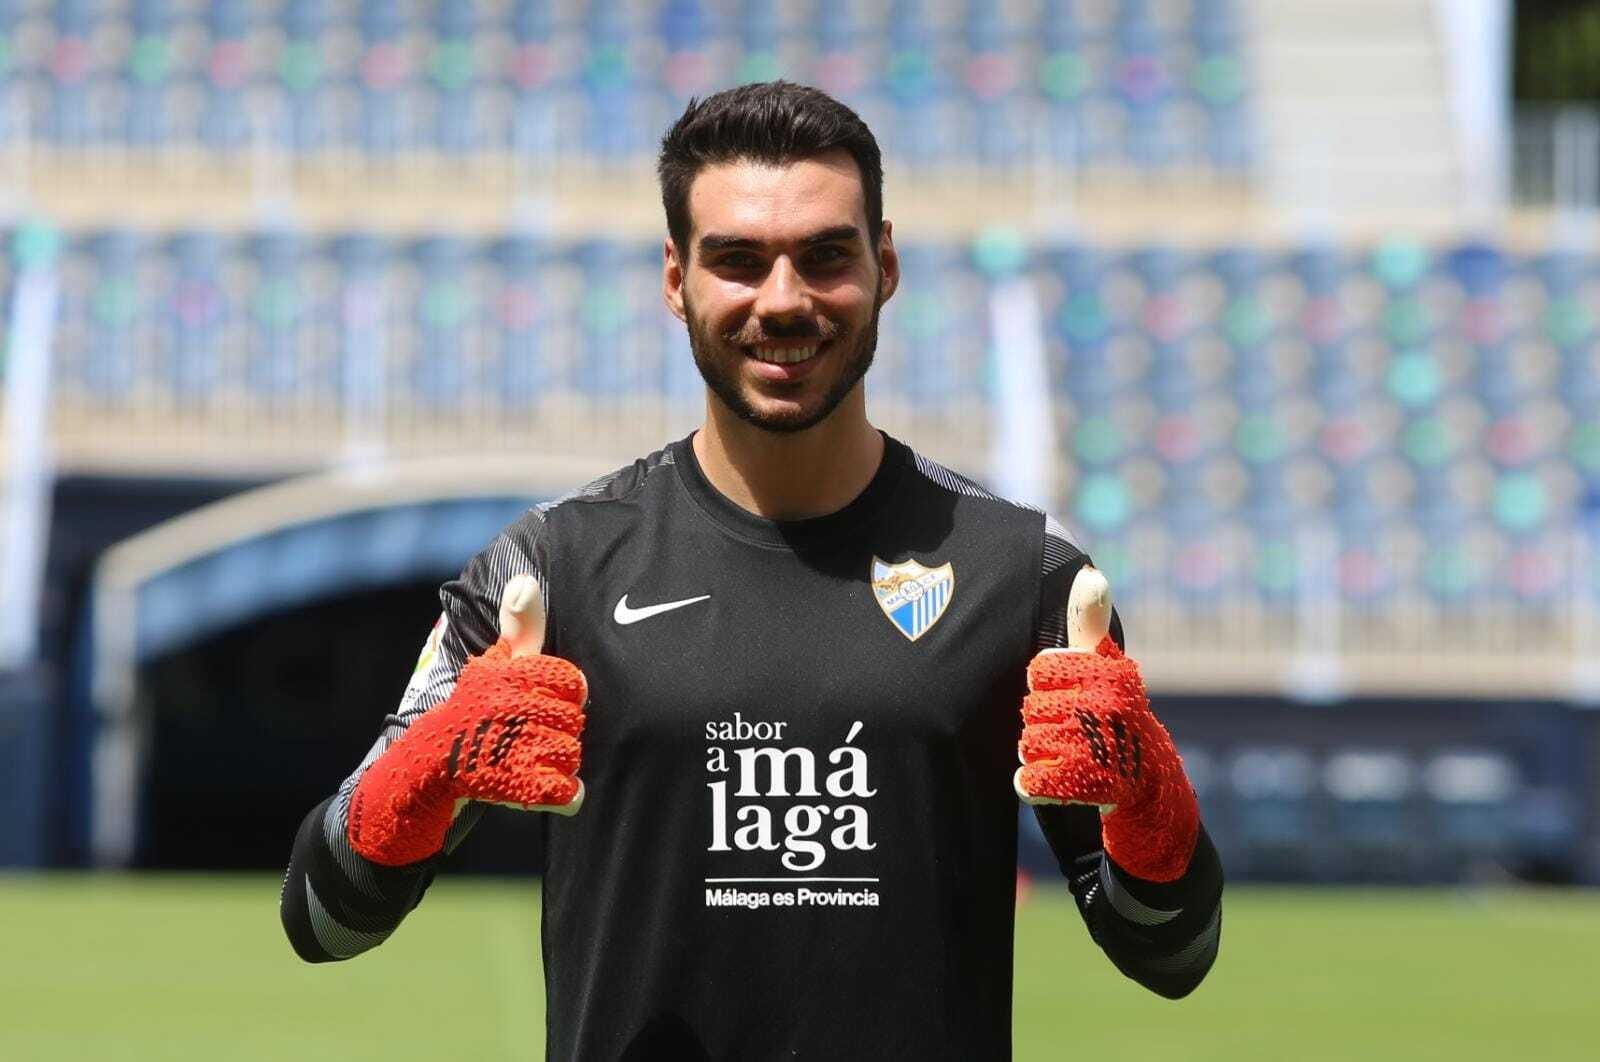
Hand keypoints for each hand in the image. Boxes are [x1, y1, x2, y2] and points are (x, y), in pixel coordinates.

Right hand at [348, 574, 587, 866]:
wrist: (419, 773)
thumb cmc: (469, 714)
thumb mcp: (493, 667)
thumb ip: (518, 627)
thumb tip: (524, 580)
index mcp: (504, 674)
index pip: (572, 681)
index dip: (567, 696)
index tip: (545, 704)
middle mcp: (502, 705)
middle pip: (574, 721)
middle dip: (563, 733)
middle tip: (533, 738)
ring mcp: (502, 747)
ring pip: (570, 754)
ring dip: (562, 764)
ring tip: (534, 761)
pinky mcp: (502, 785)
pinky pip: (560, 790)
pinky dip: (565, 795)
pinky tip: (555, 791)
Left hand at [1013, 567, 1198, 882]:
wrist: (1150, 788)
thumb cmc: (1114, 716)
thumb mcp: (1106, 666)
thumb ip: (1090, 623)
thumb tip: (1091, 576)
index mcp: (1109, 671)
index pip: (1039, 669)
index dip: (1047, 685)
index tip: (1072, 694)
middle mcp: (1108, 704)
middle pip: (1031, 708)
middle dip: (1043, 722)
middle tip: (1075, 731)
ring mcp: (1100, 745)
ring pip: (1029, 743)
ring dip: (1040, 754)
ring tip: (1071, 755)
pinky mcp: (1091, 785)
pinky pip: (1031, 780)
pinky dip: (1034, 785)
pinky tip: (1055, 781)